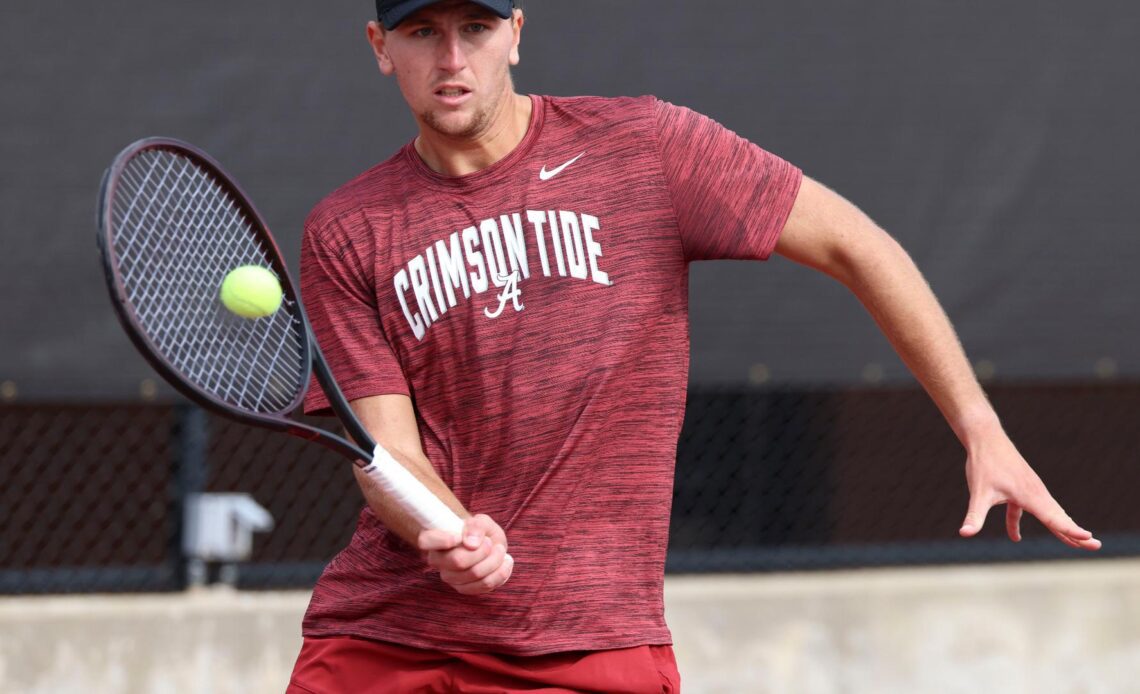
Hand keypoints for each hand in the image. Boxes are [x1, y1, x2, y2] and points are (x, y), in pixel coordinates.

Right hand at [418, 514, 513, 594]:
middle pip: (458, 561)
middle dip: (482, 550)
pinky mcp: (464, 589)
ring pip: (475, 574)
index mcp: (434, 540)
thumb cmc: (478, 531)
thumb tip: (471, 543)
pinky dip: (501, 572)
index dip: (442, 540)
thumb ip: (476, 526)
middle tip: (489, 542)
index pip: (425, 541)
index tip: (459, 536)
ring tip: (499, 550)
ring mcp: (450, 577)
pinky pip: (485, 585)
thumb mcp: (480, 521)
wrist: (486, 544)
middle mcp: (438, 561)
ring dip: (494, 560)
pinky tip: (505, 562)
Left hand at [959, 435, 1099, 549]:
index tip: (1089, 539)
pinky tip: (1015, 537)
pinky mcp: (1021, 488)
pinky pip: (1028, 509)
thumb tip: (964, 533)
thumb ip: (974, 516)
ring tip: (1076, 543)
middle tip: (1096, 547)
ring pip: (1049, 513)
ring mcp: (1030, 489)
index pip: (1054, 519)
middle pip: (1059, 517)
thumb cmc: (983, 464)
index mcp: (1029, 496)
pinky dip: (1024, 522)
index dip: (1071, 531)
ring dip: (1061, 528)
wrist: (985, 438)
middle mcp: (1035, 493)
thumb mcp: (978, 493)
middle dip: (1076, 533)